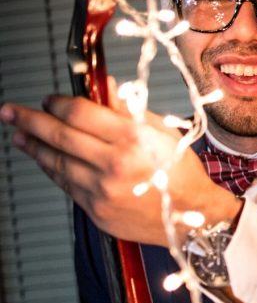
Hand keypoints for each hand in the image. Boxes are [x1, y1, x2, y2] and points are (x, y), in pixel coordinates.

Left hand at [0, 85, 240, 247]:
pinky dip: (52, 169)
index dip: (58, 103)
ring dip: (33, 146)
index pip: (80, 112)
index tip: (49, 100)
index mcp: (133, 139)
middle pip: (60, 136)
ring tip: (20, 135)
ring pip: (57, 163)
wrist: (193, 217)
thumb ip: (127, 109)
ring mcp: (102, 190)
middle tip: (11, 112)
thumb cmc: (182, 173)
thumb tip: (103, 85)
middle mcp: (114, 164)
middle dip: (30, 121)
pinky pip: (66, 185)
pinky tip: (44, 159)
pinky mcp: (96, 210)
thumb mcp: (162, 132)